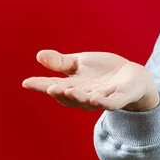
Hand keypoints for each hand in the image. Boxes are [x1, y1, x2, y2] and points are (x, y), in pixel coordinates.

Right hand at [22, 50, 159, 111]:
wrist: (132, 76)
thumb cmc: (103, 71)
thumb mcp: (80, 63)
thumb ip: (61, 62)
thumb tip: (39, 55)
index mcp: (74, 86)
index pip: (54, 86)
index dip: (41, 85)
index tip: (26, 82)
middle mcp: (85, 95)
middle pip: (69, 97)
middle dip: (60, 93)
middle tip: (50, 87)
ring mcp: (102, 99)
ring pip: (88, 102)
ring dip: (78, 97)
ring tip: (68, 90)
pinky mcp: (120, 99)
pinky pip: (111, 103)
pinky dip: (104, 103)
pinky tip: (96, 100)